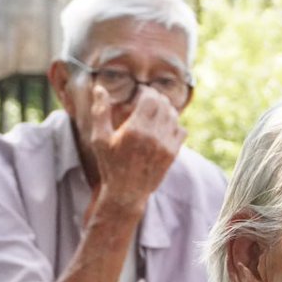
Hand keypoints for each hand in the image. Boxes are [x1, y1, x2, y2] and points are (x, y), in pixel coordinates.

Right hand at [88, 85, 186, 209]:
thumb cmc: (110, 164)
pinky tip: (164, 126)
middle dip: (156, 98)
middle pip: (164, 104)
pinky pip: (181, 130)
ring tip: (156, 111)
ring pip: (173, 116)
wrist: (126, 192)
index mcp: (135, 129)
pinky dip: (175, 124)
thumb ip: (100, 112)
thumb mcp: (100, 139)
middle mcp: (153, 136)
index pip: (150, 98)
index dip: (146, 91)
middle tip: (148, 100)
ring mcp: (166, 145)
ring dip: (166, 109)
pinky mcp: (173, 154)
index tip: (140, 92)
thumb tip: (99, 88)